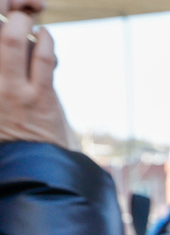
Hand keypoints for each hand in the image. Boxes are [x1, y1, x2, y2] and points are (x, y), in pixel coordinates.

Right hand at [0, 6, 67, 147]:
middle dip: (2, 14)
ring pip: (12, 41)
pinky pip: (42, 59)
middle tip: (11, 10)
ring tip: (25, 17)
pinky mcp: (39, 97)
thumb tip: (17, 40)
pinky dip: (46, 42)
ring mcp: (12, 90)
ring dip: (21, 22)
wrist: (30, 163)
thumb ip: (4, 70)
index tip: (1, 17)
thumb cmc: (10, 128)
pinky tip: (45, 35)